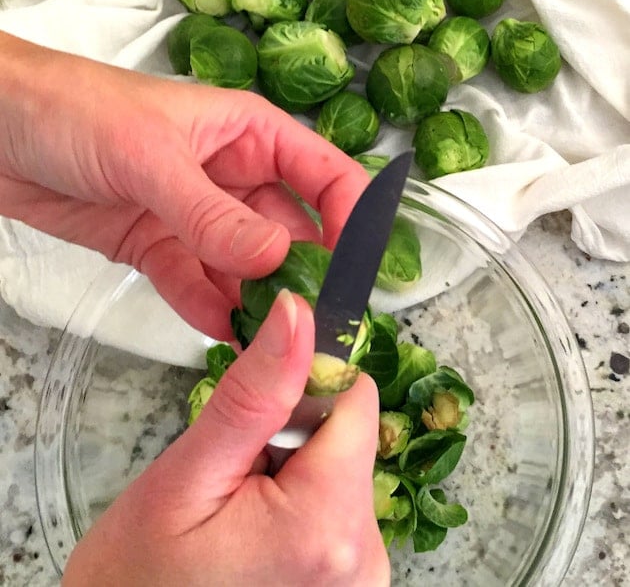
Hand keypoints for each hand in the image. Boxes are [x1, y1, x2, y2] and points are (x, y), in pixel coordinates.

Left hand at [0, 32, 367, 338]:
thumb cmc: (75, 109)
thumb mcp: (151, 156)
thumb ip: (212, 213)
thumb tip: (276, 258)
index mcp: (249, 133)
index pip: (324, 174)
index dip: (352, 218)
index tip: (360, 269)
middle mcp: (232, 175)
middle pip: (291, 231)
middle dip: (307, 275)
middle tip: (319, 326)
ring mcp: (196, 214)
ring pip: (245, 266)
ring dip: (259, 301)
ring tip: (275, 344)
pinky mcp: (157, 246)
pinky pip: (195, 283)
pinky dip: (209, 309)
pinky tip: (223, 334)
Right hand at [61, 291, 389, 585]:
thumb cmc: (138, 577)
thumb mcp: (187, 475)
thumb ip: (253, 393)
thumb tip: (299, 311)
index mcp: (329, 523)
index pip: (356, 398)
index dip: (309, 379)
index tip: (260, 396)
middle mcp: (366, 556)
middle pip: (350, 435)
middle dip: (295, 431)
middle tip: (233, 469)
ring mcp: (362, 576)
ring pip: (341, 466)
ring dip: (295, 466)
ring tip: (238, 504)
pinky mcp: (350, 582)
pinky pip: (337, 506)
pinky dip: (300, 499)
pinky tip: (256, 526)